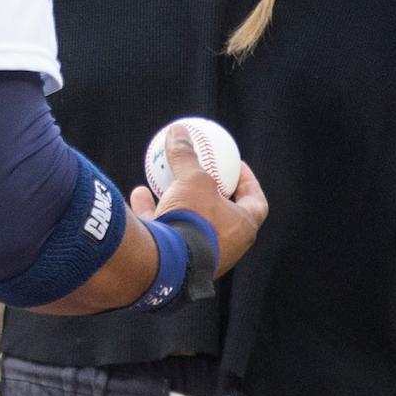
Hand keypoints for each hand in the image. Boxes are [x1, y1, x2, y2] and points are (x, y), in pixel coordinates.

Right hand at [130, 130, 266, 276]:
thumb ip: (187, 156)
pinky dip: (155, 214)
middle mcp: (227, 246)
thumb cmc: (191, 218)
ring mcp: (203, 258)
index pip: (256, 202)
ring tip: (167, 183)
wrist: (167, 265)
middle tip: (205, 175)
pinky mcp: (178, 264)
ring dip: (180, 203)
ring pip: (193, 225)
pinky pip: (167, 235)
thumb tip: (178, 131)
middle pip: (225, 215)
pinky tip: (139, 195)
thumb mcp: (192, 179)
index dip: (250, 182)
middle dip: (213, 195)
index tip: (237, 166)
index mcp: (243, 227)